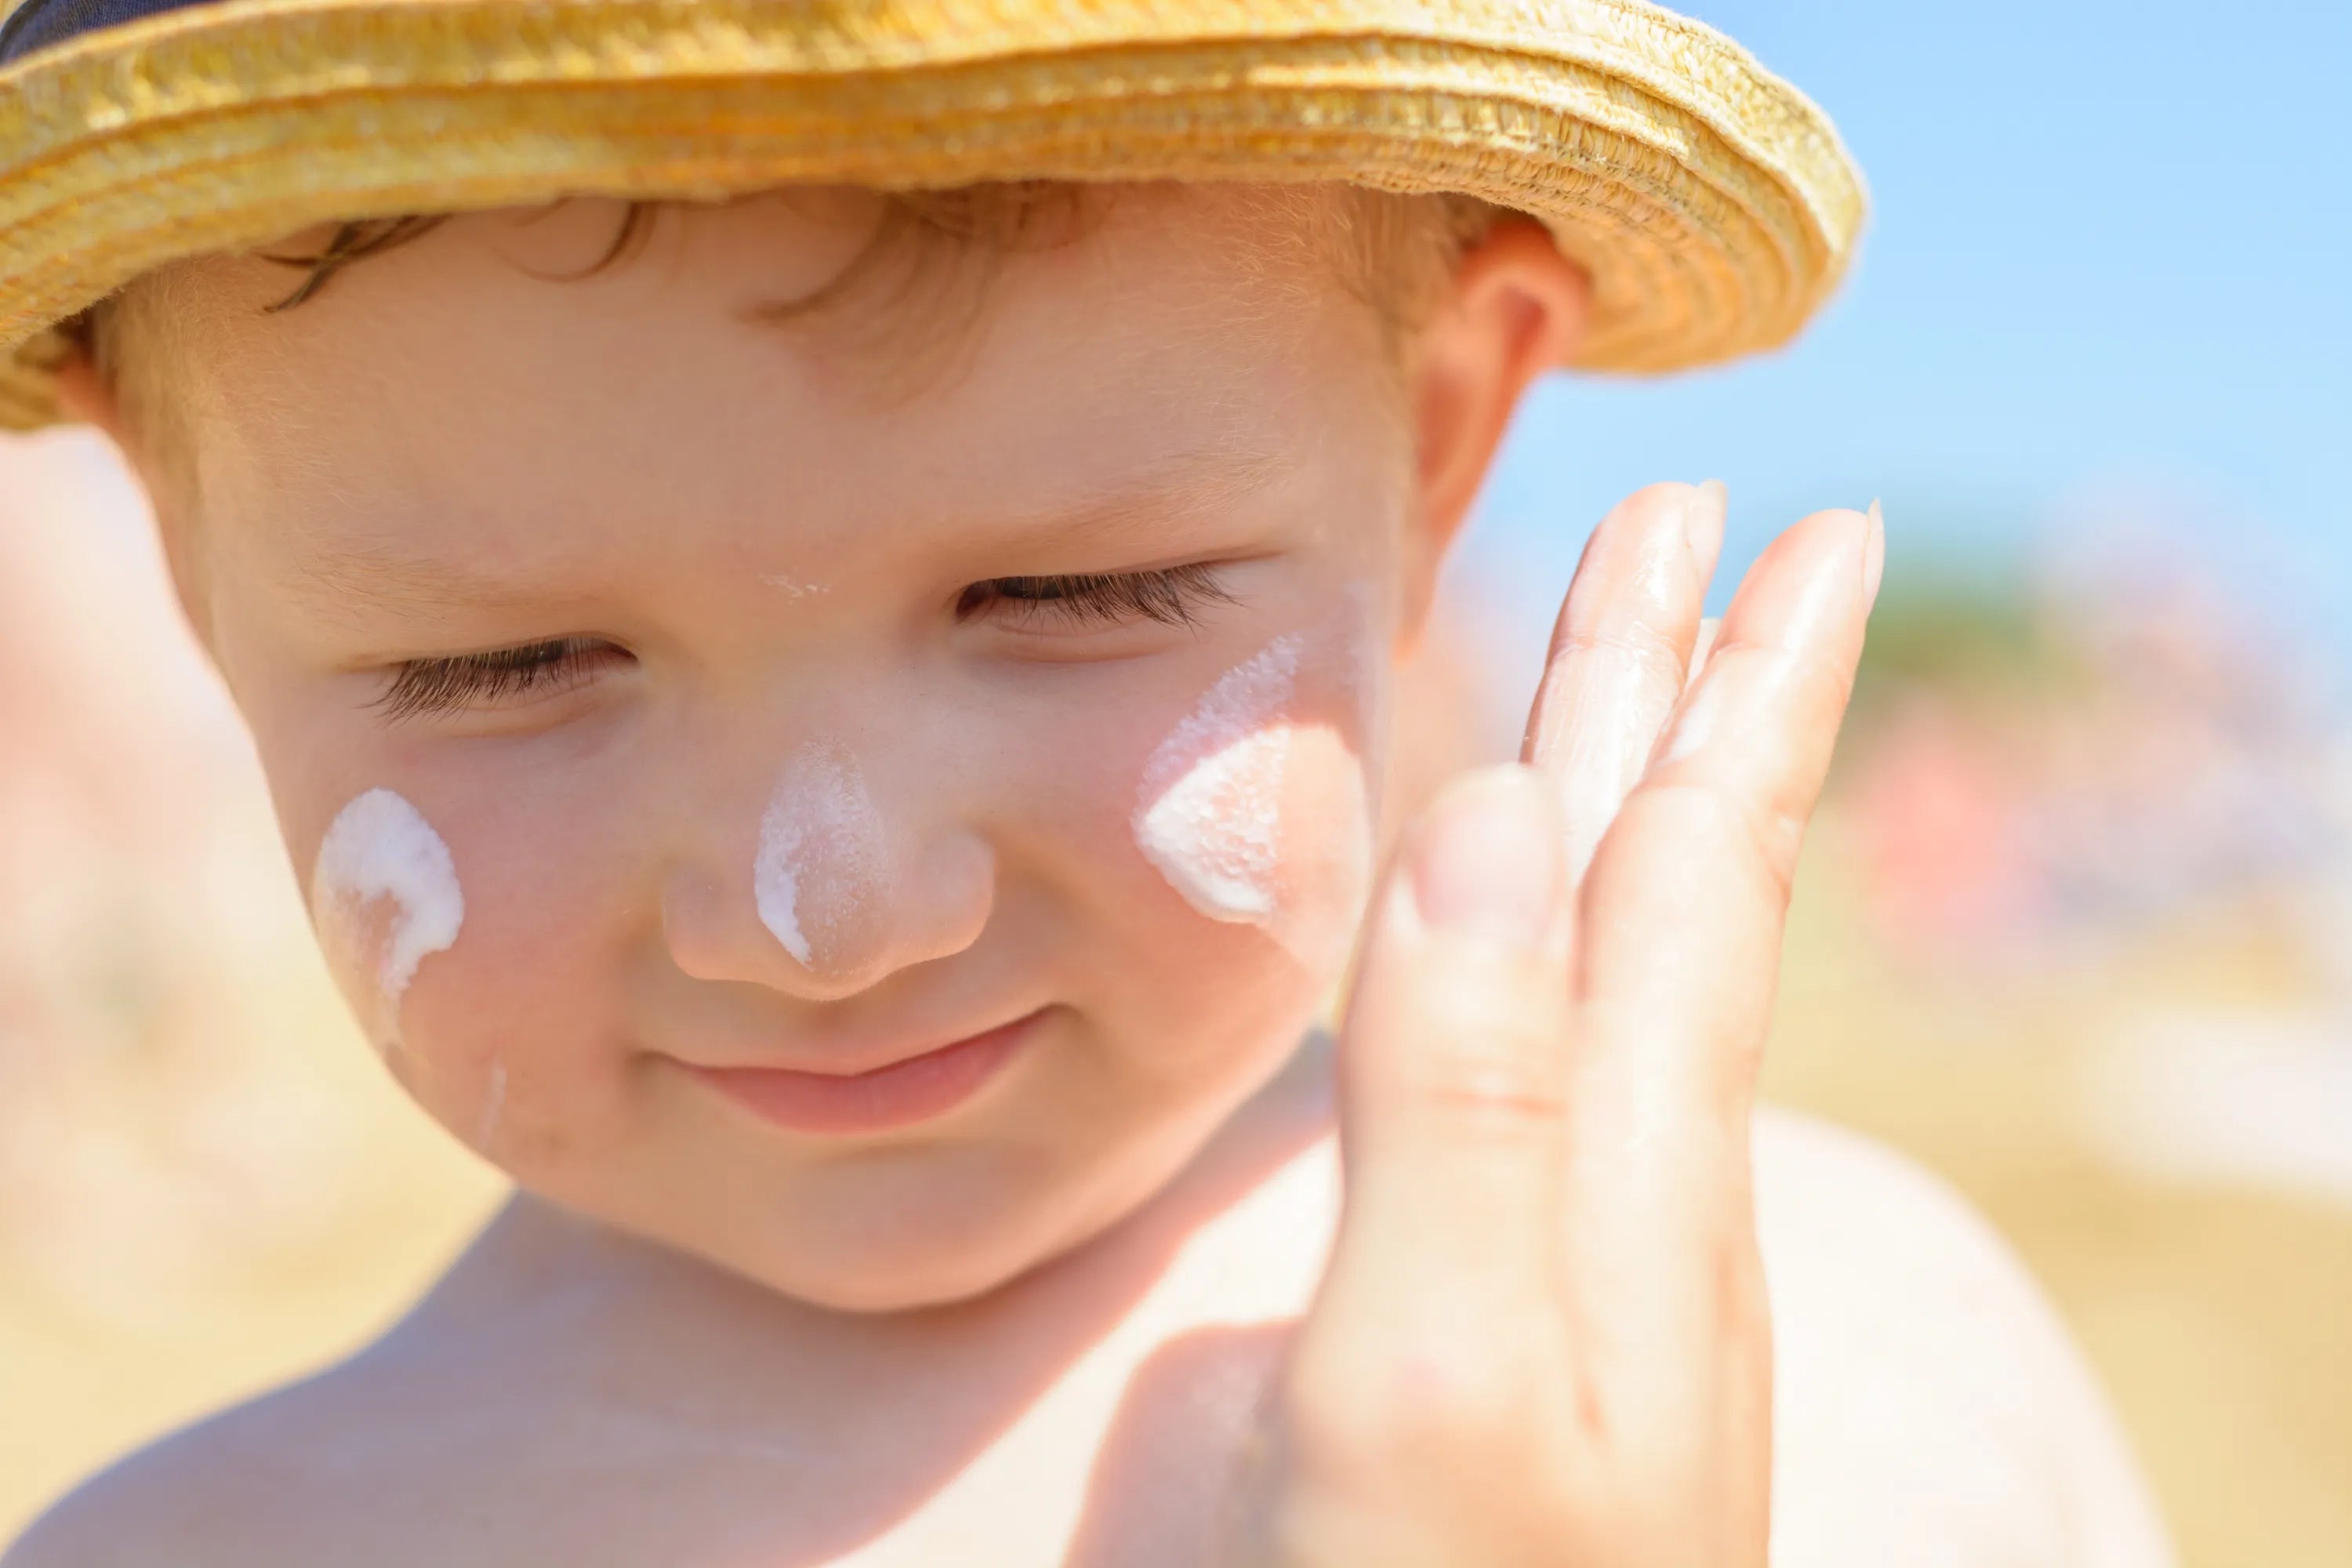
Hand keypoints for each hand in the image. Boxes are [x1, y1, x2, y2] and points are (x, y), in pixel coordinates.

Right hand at [1227, 483, 1882, 1565]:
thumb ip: (1466, 1105)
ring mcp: (1582, 1273)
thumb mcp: (1436, 1387)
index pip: (1690, 872)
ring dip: (1627, 809)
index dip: (1721, 688)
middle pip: (1673, 891)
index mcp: (1627, 1184)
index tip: (1765, 518)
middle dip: (1689, 697)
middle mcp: (1630, 1203)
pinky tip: (1529, 963)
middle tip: (1719, 527)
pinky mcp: (1512, 1334)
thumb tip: (1476, 816)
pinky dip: (1547, 958)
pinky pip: (1550, 1077)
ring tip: (1629, 697)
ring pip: (1619, 975)